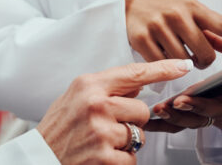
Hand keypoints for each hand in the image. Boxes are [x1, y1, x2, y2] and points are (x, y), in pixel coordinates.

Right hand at [37, 59, 192, 163]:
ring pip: (138, 135)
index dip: (162, 69)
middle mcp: (96, 105)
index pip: (134, 73)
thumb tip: (137, 83)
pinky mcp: (105, 157)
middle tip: (106, 127)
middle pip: (141, 109)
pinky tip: (100, 157)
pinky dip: (120, 161)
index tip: (183, 66)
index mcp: (89, 85)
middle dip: (131, 121)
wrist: (39, 158)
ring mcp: (101, 131)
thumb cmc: (58, 128)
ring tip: (99, 143)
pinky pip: (132, 158)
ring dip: (125, 143)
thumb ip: (106, 88)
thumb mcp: (76, 96)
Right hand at [125, 0, 221, 67]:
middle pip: (205, 53)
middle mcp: (177, 14)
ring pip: (184, 62)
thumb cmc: (168, 12)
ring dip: (183, 64)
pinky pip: (162, 66)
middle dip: (204, 61)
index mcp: (194, 7)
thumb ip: (217, 35)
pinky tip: (161, 56)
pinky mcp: (141, 38)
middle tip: (196, 57)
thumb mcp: (192, 16)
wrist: (129, 4)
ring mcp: (158, 25)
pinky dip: (165, 67)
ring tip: (175, 52)